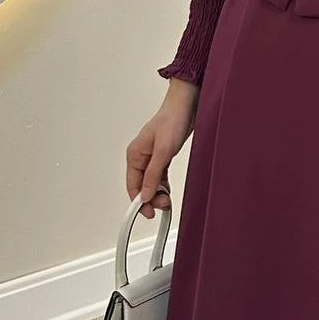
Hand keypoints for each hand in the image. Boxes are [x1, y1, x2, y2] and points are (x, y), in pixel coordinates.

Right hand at [126, 89, 196, 217]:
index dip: (139, 202)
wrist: (186, 106)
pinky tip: (168, 192)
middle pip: (141, 186)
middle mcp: (141, 157)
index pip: (133, 185)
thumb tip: (146, 195)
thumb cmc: (172, 120)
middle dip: (151, 198)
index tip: (147, 214)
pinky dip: (164, 185)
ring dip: (158, 193)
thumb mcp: (163, 151)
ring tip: (168, 201)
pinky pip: (159, 176)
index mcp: (134, 155)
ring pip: (151, 182)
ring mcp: (151, 157)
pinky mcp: (162, 156)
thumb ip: (154, 174)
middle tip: (164, 206)